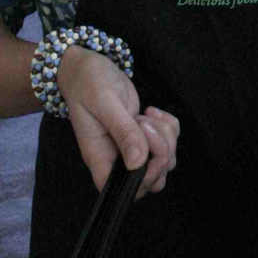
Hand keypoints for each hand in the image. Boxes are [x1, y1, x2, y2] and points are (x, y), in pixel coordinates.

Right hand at [56, 45, 179, 196]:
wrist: (87, 67)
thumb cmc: (87, 83)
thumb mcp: (104, 102)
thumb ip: (122, 131)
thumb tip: (137, 162)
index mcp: (101, 157)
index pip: (124, 190)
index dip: (143, 179)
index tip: (144, 150)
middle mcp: (117, 158)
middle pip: (152, 179)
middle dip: (160, 152)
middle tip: (144, 124)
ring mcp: (132, 148)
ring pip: (165, 160)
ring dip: (166, 137)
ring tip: (146, 116)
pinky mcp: (144, 134)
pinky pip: (170, 141)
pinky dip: (169, 126)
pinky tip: (151, 112)